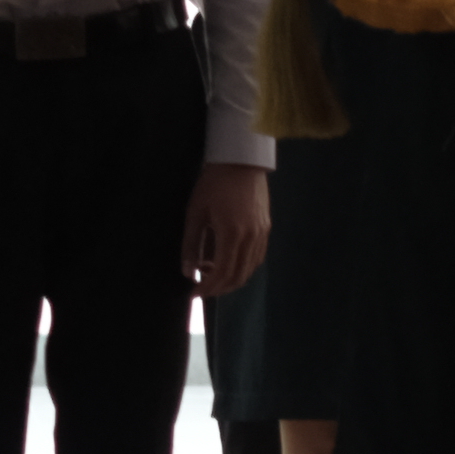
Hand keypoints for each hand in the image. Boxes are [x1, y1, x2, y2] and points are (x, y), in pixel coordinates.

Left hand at [183, 162, 271, 298]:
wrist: (241, 160)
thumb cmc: (213, 183)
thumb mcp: (196, 212)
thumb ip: (191, 244)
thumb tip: (188, 271)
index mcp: (231, 234)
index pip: (221, 273)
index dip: (208, 288)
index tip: (194, 293)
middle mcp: (251, 238)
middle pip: (238, 277)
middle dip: (219, 288)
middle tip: (202, 288)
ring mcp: (262, 234)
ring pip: (249, 270)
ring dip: (230, 279)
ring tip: (211, 273)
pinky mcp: (266, 228)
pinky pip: (256, 258)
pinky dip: (242, 267)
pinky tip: (228, 261)